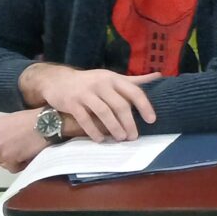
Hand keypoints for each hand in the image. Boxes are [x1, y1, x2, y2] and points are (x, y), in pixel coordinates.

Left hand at [0, 112, 52, 172]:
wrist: (51, 123)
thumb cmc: (38, 119)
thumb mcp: (15, 120)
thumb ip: (3, 130)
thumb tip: (2, 142)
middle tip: (5, 160)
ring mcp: (0, 148)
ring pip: (0, 163)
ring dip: (12, 162)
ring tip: (25, 155)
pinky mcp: (9, 157)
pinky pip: (12, 168)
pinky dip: (21, 165)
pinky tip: (29, 157)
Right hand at [26, 64, 158, 141]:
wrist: (58, 80)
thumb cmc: (91, 81)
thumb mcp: (112, 77)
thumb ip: (134, 80)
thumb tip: (158, 76)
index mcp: (114, 78)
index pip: (134, 91)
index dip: (144, 106)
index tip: (151, 120)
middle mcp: (101, 84)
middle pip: (120, 105)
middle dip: (129, 123)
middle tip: (133, 137)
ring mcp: (85, 93)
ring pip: (104, 112)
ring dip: (114, 128)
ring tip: (120, 138)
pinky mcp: (71, 103)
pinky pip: (85, 119)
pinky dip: (93, 131)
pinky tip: (100, 139)